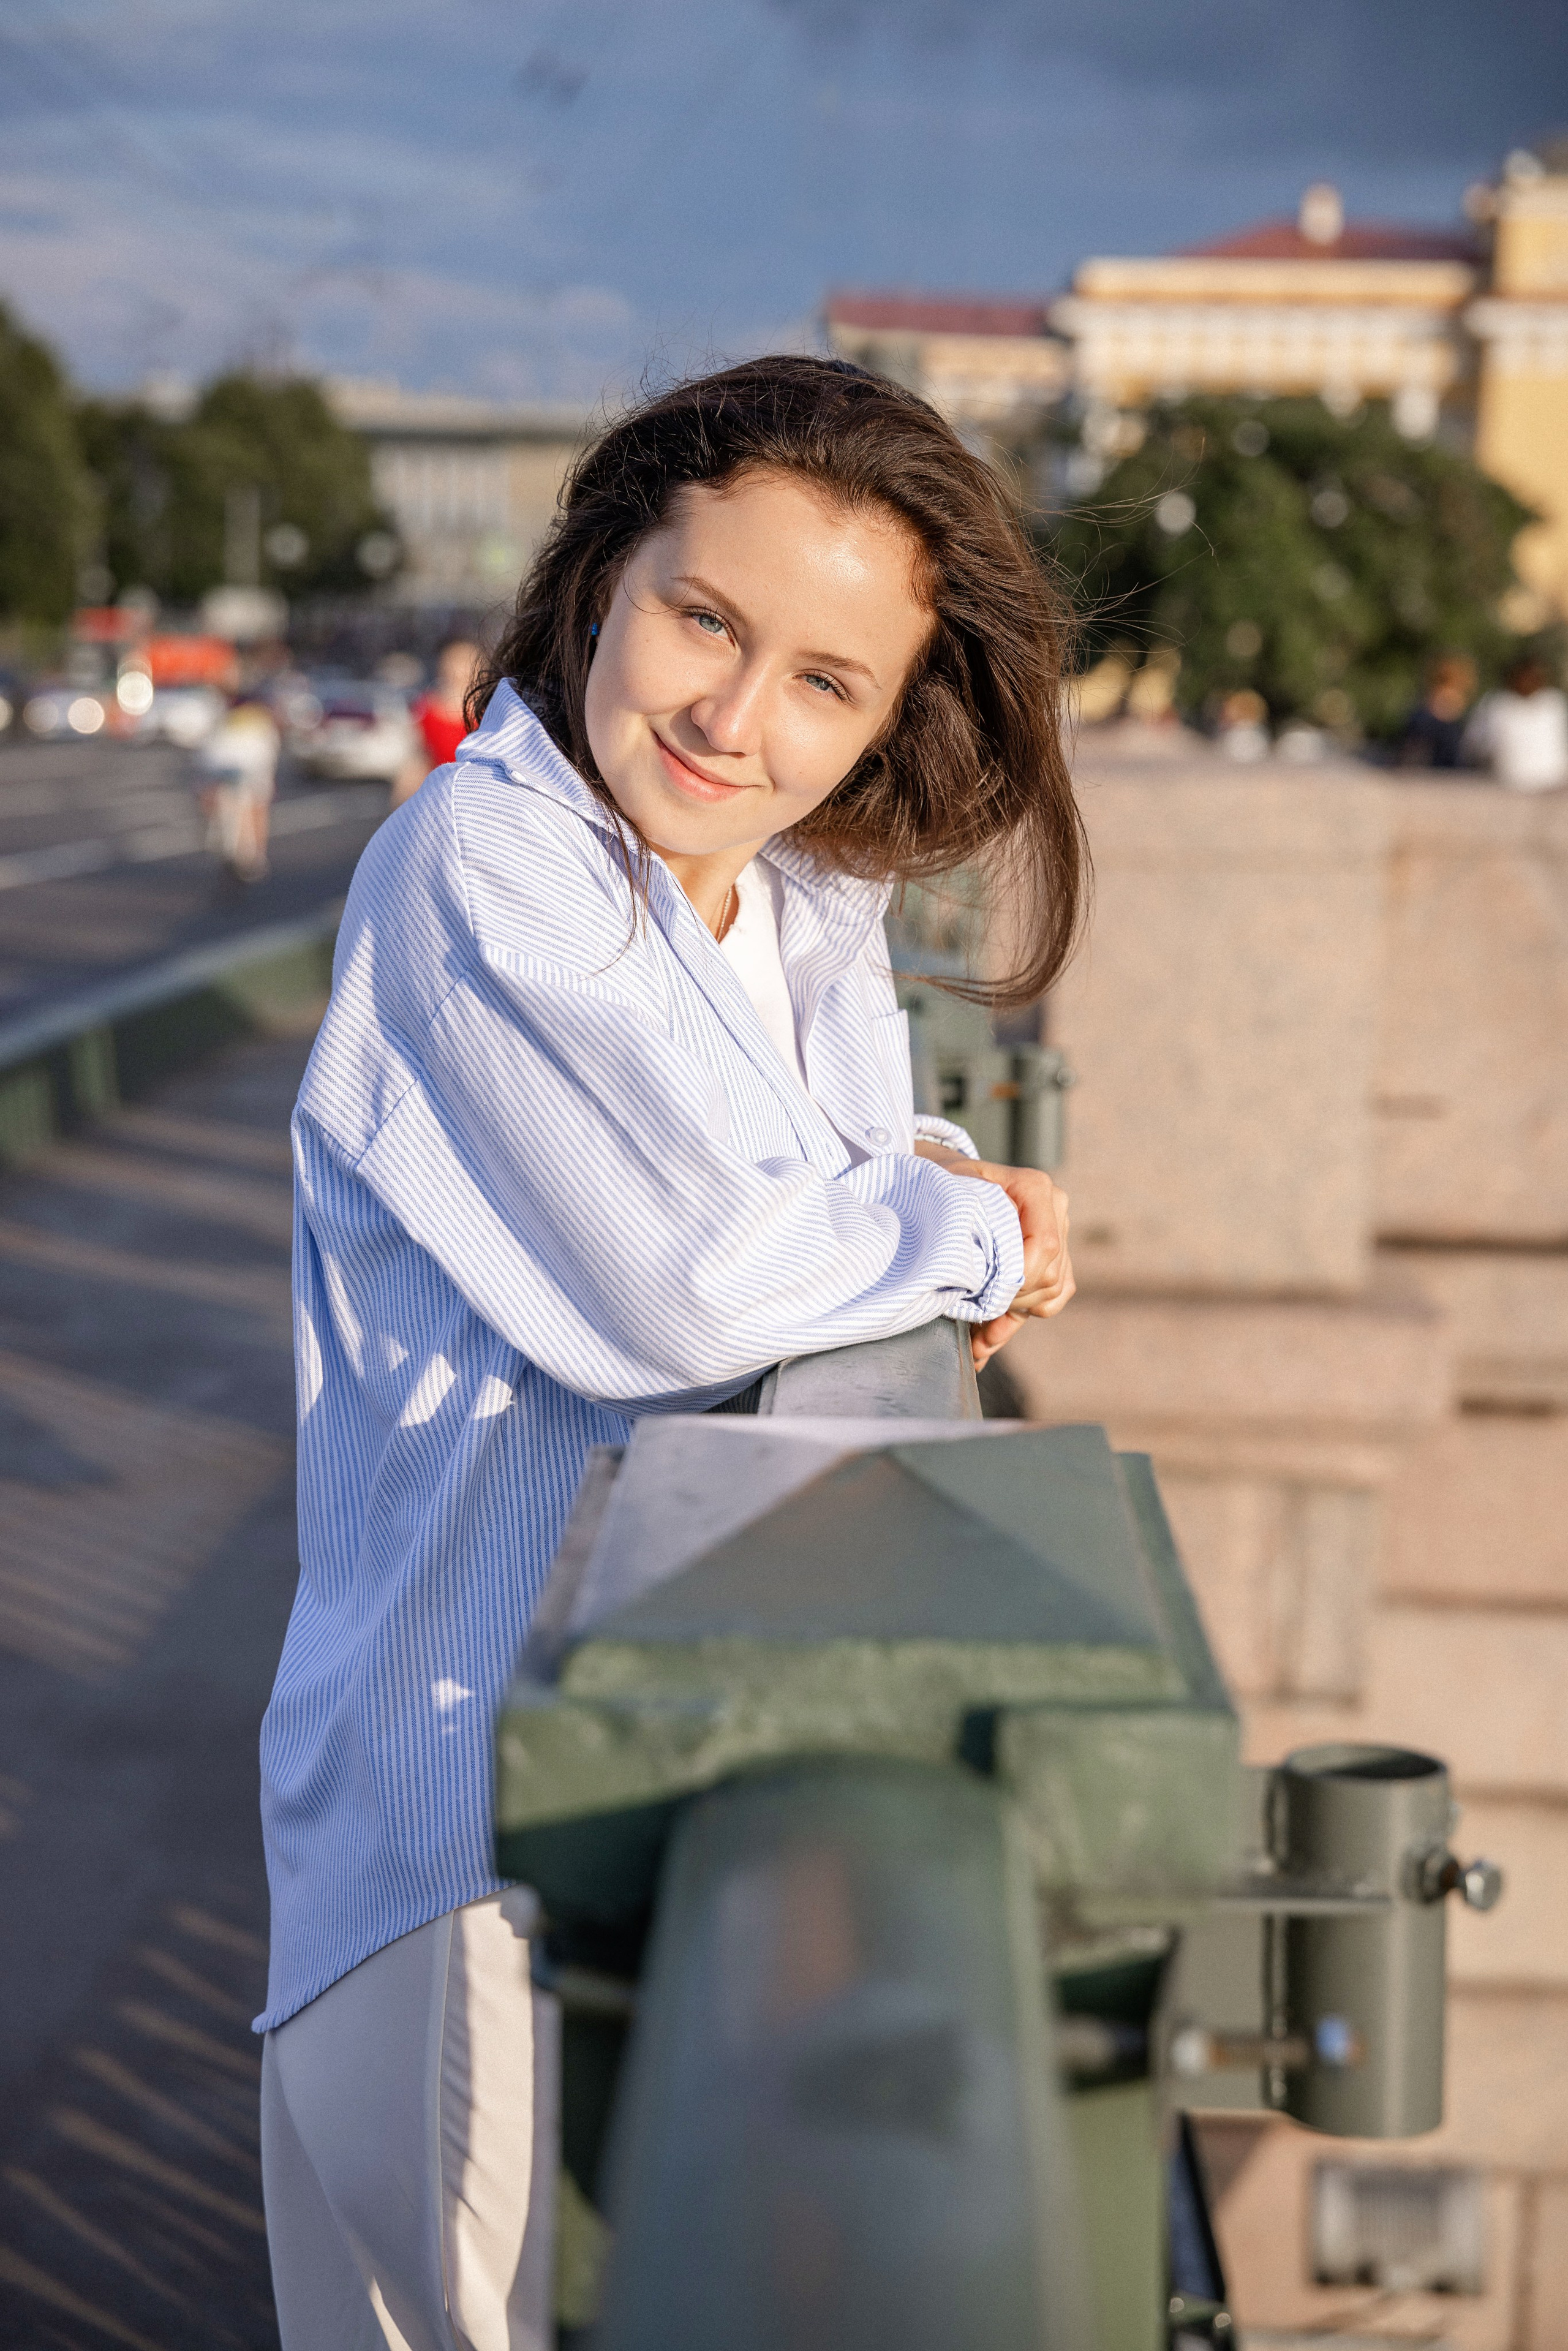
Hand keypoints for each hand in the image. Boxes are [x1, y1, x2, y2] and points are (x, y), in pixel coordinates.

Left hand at [914, 1142, 1073, 1366]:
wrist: (947, 1182)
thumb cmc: (946, 1186)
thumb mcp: (951, 1199)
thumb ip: (970, 1234)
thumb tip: (977, 1286)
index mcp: (1034, 1189)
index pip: (1044, 1245)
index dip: (1019, 1278)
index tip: (984, 1294)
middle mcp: (1054, 1210)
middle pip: (1049, 1275)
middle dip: (1009, 1301)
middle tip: (968, 1312)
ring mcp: (1057, 1235)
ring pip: (1051, 1293)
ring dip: (1010, 1318)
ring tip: (973, 1332)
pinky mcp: (1053, 1260)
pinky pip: (1049, 1301)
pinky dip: (1016, 1320)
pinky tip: (986, 1335)